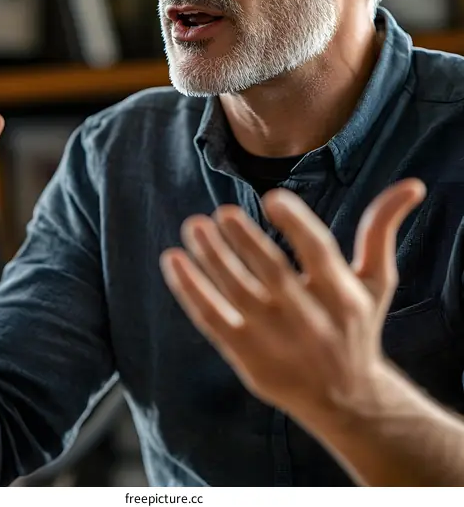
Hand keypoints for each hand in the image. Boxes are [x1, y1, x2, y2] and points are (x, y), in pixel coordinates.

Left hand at [161, 179, 425, 427]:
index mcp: (342, 297)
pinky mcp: (246, 357)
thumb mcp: (377, 281)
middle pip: (272, 276)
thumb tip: (412, 184)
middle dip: (245, 243)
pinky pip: (212, 320)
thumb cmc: (358, 327)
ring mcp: (274, 341)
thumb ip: (382, 230)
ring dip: (211, 260)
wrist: (347, 400)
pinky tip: (173, 261)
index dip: (298, 225)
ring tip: (192, 227)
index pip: (320, 256)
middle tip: (221, 213)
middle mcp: (309, 320)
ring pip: (236, 295)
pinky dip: (190, 291)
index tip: (273, 197)